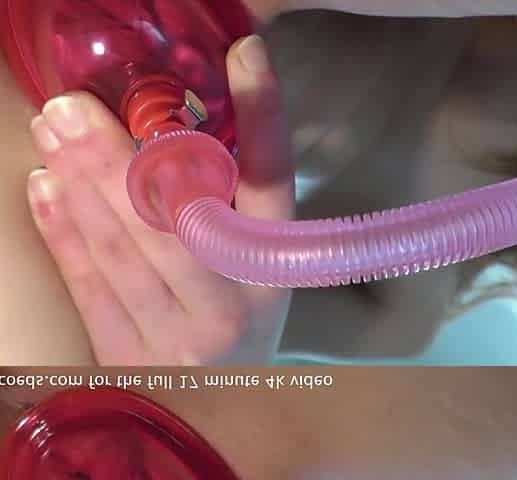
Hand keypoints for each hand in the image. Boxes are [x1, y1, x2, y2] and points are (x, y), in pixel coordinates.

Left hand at [27, 35, 293, 364]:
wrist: (228, 401)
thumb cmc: (243, 314)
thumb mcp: (259, 260)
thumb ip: (235, 203)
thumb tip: (185, 125)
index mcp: (274, 264)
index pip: (273, 181)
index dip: (264, 115)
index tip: (247, 54)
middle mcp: (235, 300)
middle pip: (175, 217)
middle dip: (118, 157)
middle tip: (73, 104)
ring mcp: (182, 336)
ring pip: (123, 248)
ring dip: (81, 184)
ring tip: (52, 132)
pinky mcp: (133, 357)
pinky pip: (92, 288)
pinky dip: (64, 235)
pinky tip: (44, 190)